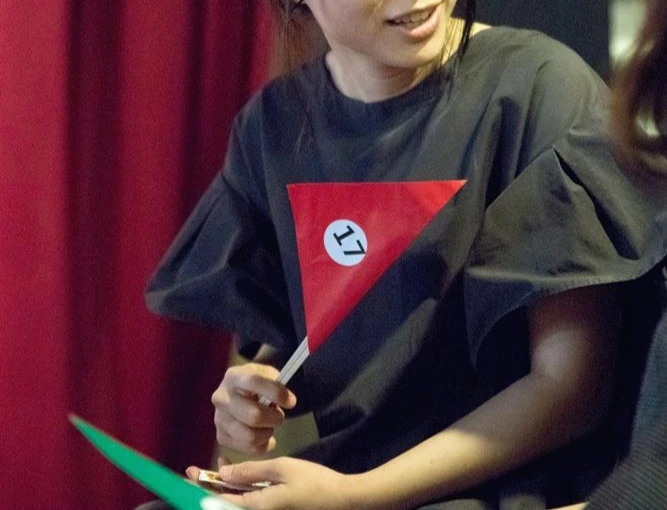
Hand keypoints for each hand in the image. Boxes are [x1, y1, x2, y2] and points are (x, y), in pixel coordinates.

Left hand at [187, 458, 362, 509]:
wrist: (344, 501)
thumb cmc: (314, 483)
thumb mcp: (282, 469)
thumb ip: (252, 471)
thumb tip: (224, 473)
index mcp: (257, 508)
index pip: (219, 500)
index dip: (202, 486)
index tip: (189, 474)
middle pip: (224, 503)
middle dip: (209, 486)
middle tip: (194, 471)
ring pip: (236, 502)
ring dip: (224, 486)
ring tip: (217, 468)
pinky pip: (248, 502)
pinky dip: (240, 489)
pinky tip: (239, 475)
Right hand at [212, 363, 296, 454]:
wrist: (237, 394)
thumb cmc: (256, 384)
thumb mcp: (266, 374)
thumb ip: (278, 383)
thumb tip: (288, 400)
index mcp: (234, 376)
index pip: (254, 382)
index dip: (276, 392)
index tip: (291, 401)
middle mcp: (222, 398)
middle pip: (253, 416)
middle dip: (274, 418)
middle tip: (279, 416)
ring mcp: (219, 419)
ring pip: (251, 437)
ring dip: (268, 433)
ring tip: (269, 425)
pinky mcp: (222, 436)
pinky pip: (249, 448)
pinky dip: (263, 445)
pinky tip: (264, 435)